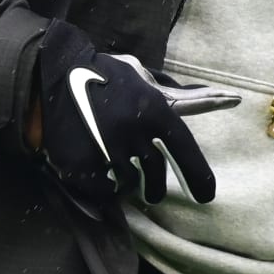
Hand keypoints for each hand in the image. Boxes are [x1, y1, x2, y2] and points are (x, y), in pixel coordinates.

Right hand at [35, 21, 220, 214]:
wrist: (49, 77)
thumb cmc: (101, 76)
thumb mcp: (140, 77)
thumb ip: (176, 94)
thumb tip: (224, 97)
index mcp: (152, 109)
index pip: (184, 149)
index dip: (198, 175)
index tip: (205, 196)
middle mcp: (133, 131)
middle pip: (154, 173)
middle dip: (153, 186)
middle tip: (150, 190)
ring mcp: (106, 150)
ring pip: (128, 182)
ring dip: (125, 180)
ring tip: (113, 166)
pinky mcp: (82, 165)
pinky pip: (103, 189)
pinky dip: (103, 184)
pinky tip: (95, 167)